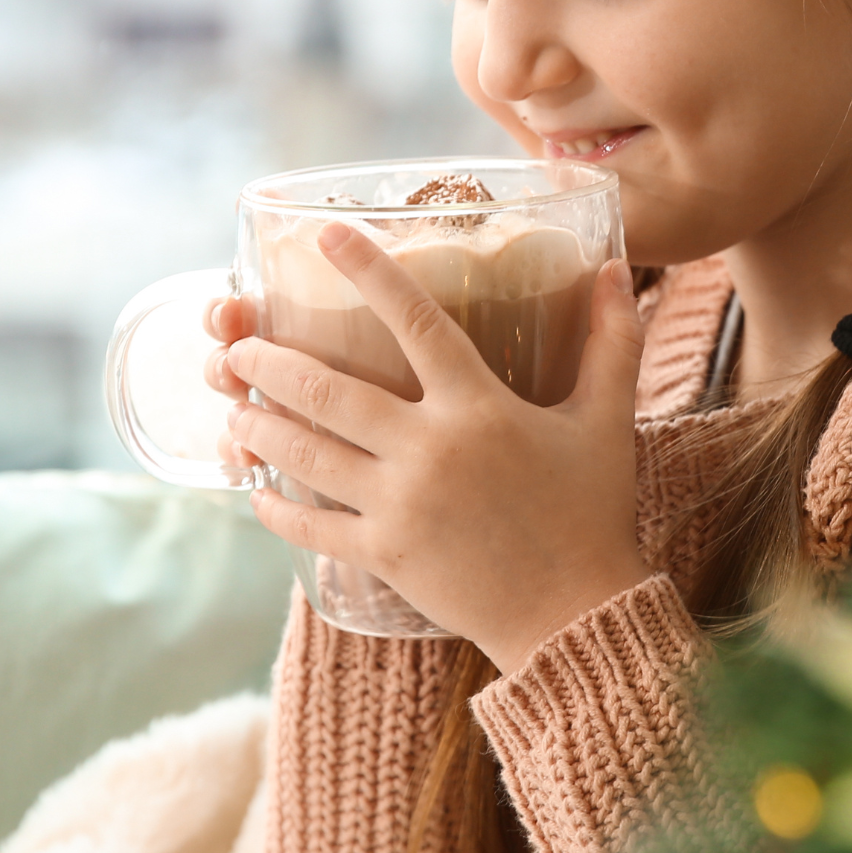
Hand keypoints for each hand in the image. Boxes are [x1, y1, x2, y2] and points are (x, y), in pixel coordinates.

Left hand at [217, 224, 648, 671]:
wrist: (578, 618)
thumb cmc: (594, 513)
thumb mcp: (607, 421)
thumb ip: (611, 341)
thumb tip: (617, 268)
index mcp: (479, 406)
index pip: (415, 320)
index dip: (368, 271)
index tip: (325, 234)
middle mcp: (430, 449)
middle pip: (329, 391)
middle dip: (271, 363)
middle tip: (237, 345)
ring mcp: (401, 505)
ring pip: (307, 454)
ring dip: (260, 426)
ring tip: (234, 408)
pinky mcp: (386, 555)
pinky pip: (314, 525)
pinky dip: (278, 506)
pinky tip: (258, 491)